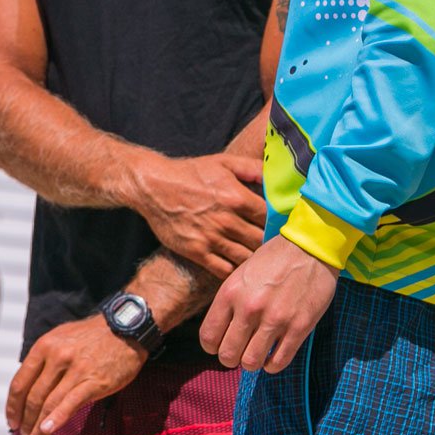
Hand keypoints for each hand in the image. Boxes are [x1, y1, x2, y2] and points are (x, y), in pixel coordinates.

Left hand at [7, 315, 144, 434]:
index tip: (12, 421)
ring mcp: (75, 369)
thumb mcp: (62, 339)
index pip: (20, 382)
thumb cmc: (92, 336)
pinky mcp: (93, 381)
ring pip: (49, 404)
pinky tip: (48, 431)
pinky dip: (57, 419)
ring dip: (38, 428)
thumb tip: (28, 389)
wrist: (126, 328)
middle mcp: (56, 357)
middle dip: (25, 421)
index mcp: (44, 346)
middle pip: (33, 397)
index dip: (12, 406)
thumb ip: (44, 361)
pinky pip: (70, 404)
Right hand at [127, 150, 266, 279]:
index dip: (278, 223)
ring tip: (260, 260)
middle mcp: (226, 220)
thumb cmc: (190, 173)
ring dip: (255, 260)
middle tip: (274, 247)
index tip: (280, 226)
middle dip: (269, 244)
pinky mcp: (197, 252)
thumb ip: (253, 168)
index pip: (270, 218)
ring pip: (246, 258)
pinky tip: (238, 268)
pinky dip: (235, 272)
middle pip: (261, 241)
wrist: (154, 186)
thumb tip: (276, 176)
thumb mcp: (224, 162)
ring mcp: (211, 238)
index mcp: (237, 198)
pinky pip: (224, 270)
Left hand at [198, 235, 336, 371]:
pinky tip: (274, 354)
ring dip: (253, 362)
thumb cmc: (274, 259)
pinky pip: (278, 362)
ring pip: (251, 363)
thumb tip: (221, 334)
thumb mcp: (242, 274)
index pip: (208, 338)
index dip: (213, 346)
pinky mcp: (299, 327)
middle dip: (232, 358)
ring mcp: (275, 319)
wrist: (311, 246)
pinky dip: (273, 365)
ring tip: (258, 352)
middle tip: (241, 350)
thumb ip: (230, 303)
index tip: (223, 343)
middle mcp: (250, 308)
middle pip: (227, 356)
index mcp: (231, 293)